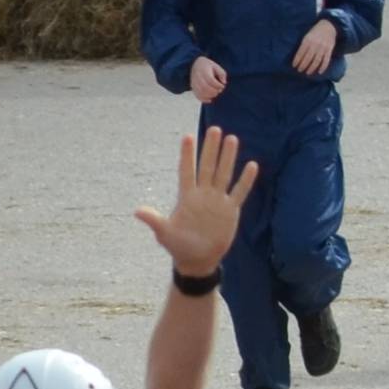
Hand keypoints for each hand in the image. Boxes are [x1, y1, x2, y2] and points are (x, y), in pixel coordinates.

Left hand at [133, 126, 259, 278]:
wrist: (198, 260)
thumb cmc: (178, 246)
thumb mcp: (165, 233)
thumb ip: (154, 220)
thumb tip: (137, 211)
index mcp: (186, 197)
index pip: (187, 171)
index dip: (187, 155)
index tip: (188, 136)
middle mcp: (203, 194)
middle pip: (207, 167)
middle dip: (210, 149)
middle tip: (214, 129)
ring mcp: (217, 201)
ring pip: (224, 174)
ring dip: (228, 158)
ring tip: (232, 139)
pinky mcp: (230, 210)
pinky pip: (239, 192)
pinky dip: (245, 180)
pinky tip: (252, 165)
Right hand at [188, 55, 228, 102]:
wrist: (195, 64)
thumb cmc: (208, 66)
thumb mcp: (216, 66)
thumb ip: (222, 73)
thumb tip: (224, 82)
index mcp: (204, 71)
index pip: (210, 80)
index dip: (218, 85)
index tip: (222, 86)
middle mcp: (197, 77)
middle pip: (205, 87)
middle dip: (214, 91)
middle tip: (219, 90)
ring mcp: (194, 83)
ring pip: (201, 93)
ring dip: (210, 95)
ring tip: (215, 93)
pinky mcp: (193, 88)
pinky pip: (197, 96)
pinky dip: (204, 100)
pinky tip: (210, 100)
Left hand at [291, 17, 337, 78]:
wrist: (329, 26)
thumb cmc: (315, 32)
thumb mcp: (307, 35)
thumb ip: (303, 45)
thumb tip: (297, 57)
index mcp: (307, 40)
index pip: (300, 52)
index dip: (297, 60)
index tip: (294, 66)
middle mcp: (315, 44)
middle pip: (308, 58)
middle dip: (303, 65)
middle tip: (299, 70)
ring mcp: (323, 47)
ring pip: (316, 60)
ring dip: (311, 68)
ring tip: (307, 73)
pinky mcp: (329, 49)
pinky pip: (326, 60)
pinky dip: (323, 67)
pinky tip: (319, 72)